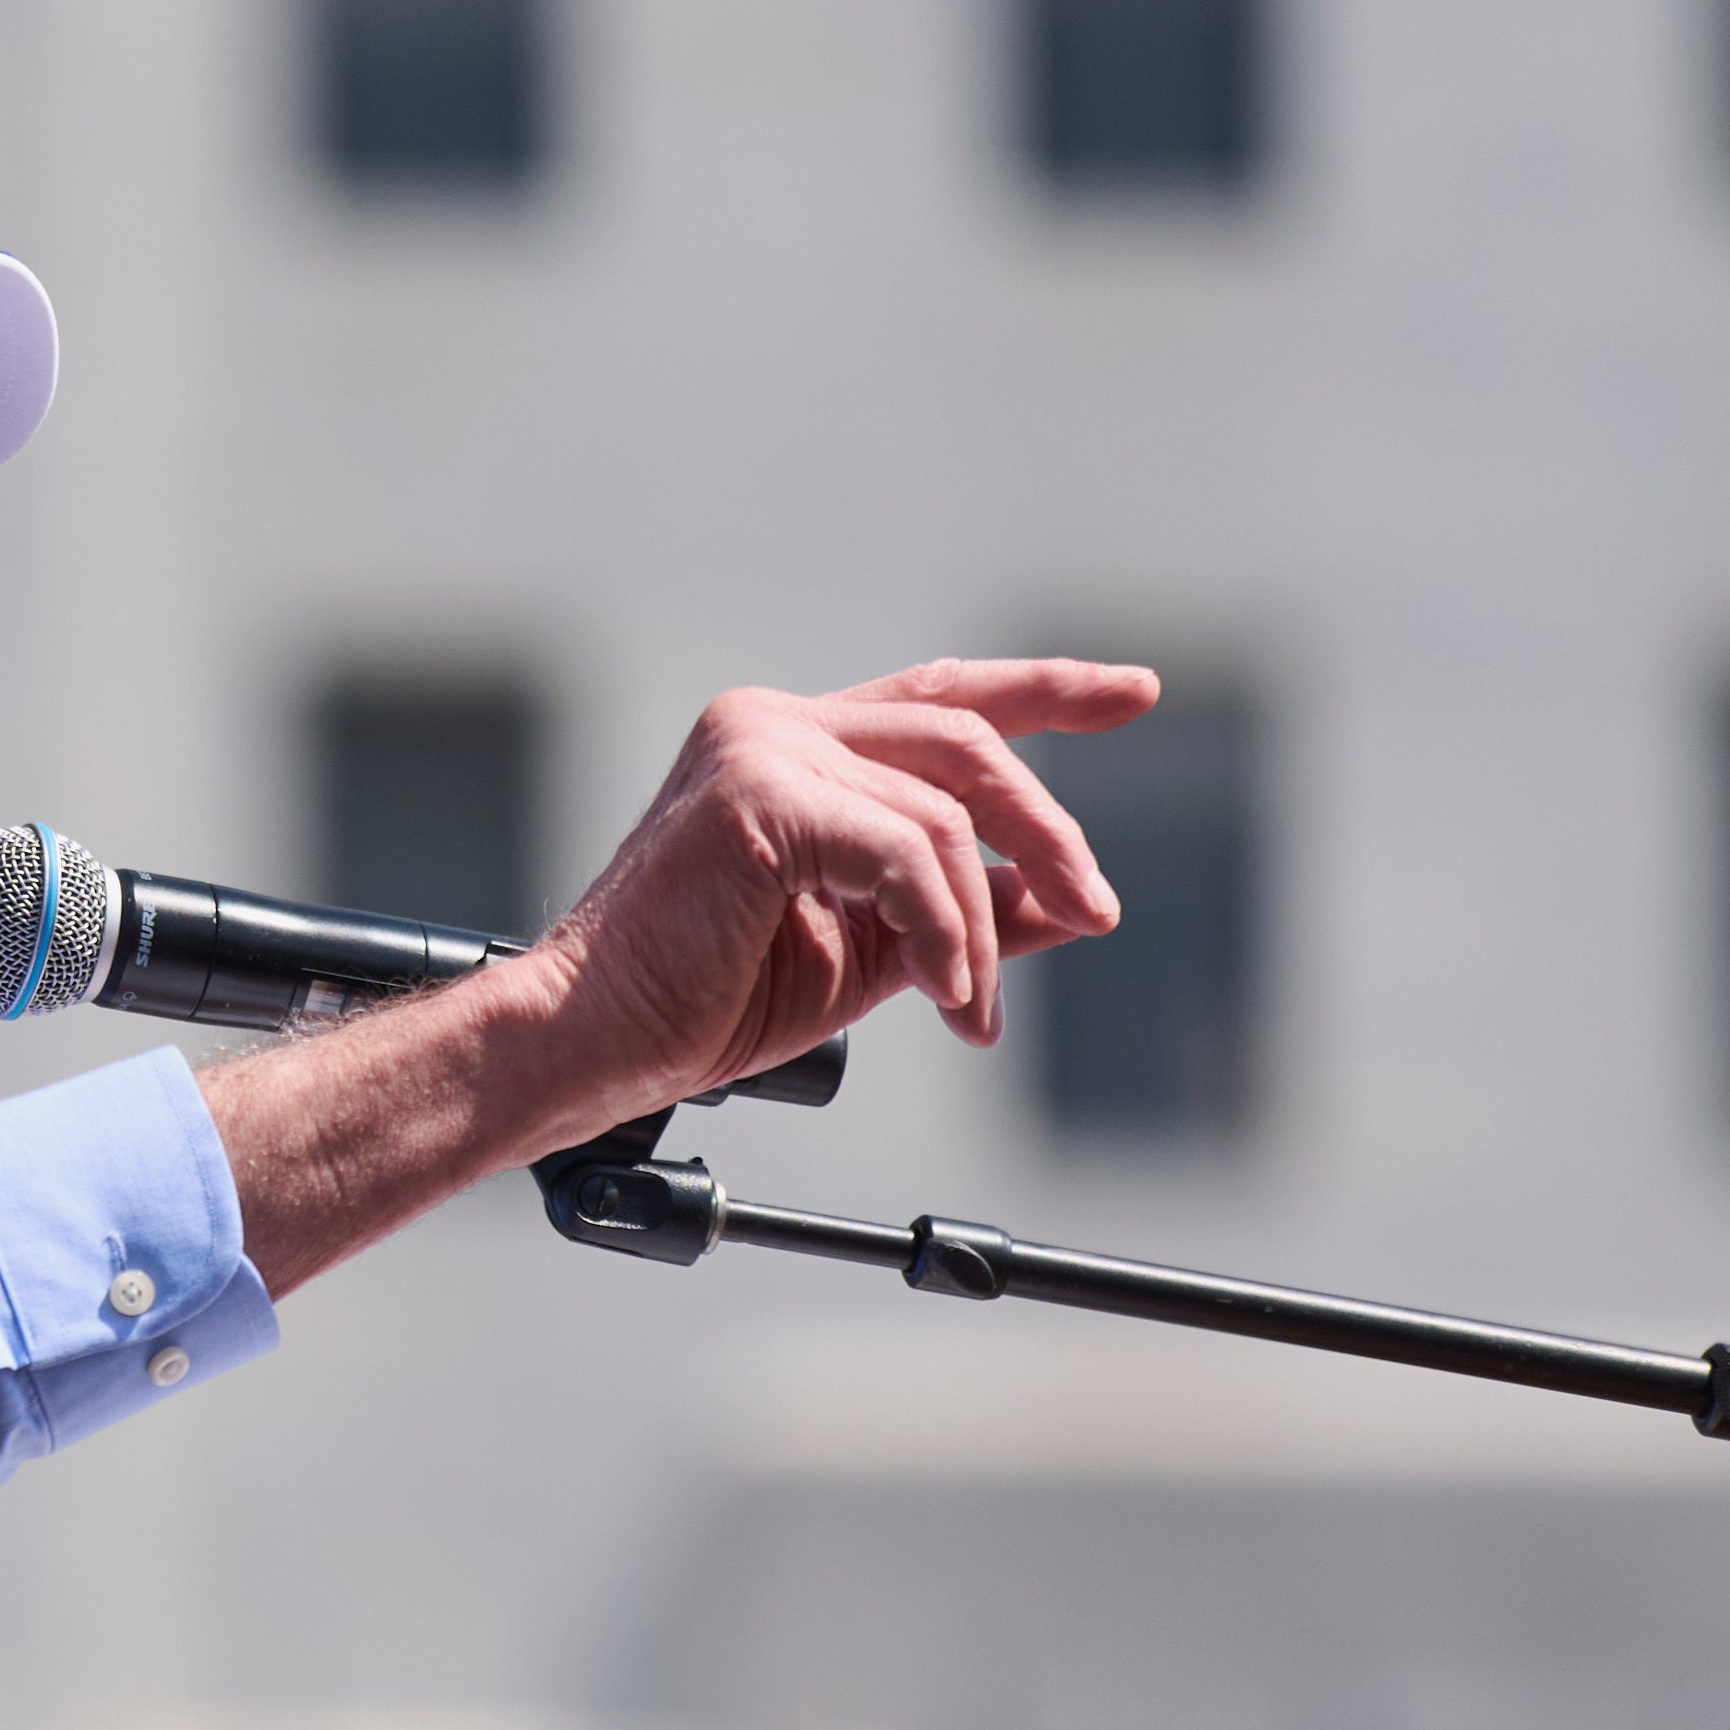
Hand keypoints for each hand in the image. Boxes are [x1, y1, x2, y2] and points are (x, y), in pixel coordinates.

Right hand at [530, 658, 1160, 1103]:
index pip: (941, 697)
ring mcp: (760, 747)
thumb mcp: (869, 952)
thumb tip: (1063, 902)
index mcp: (792, 744)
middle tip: (1098, 911)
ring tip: (970, 1012)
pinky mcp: (755, 795)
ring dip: (980, 925)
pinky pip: (904, 855)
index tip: (1136, 690)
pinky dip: (942, 933)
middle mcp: (774, 722)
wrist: (593, 1040)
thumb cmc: (702, 1000)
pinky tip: (943, 997)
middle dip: (1049, 830)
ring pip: (942, 813)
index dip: (1047, 689)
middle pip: (966, 741)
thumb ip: (959, 913)